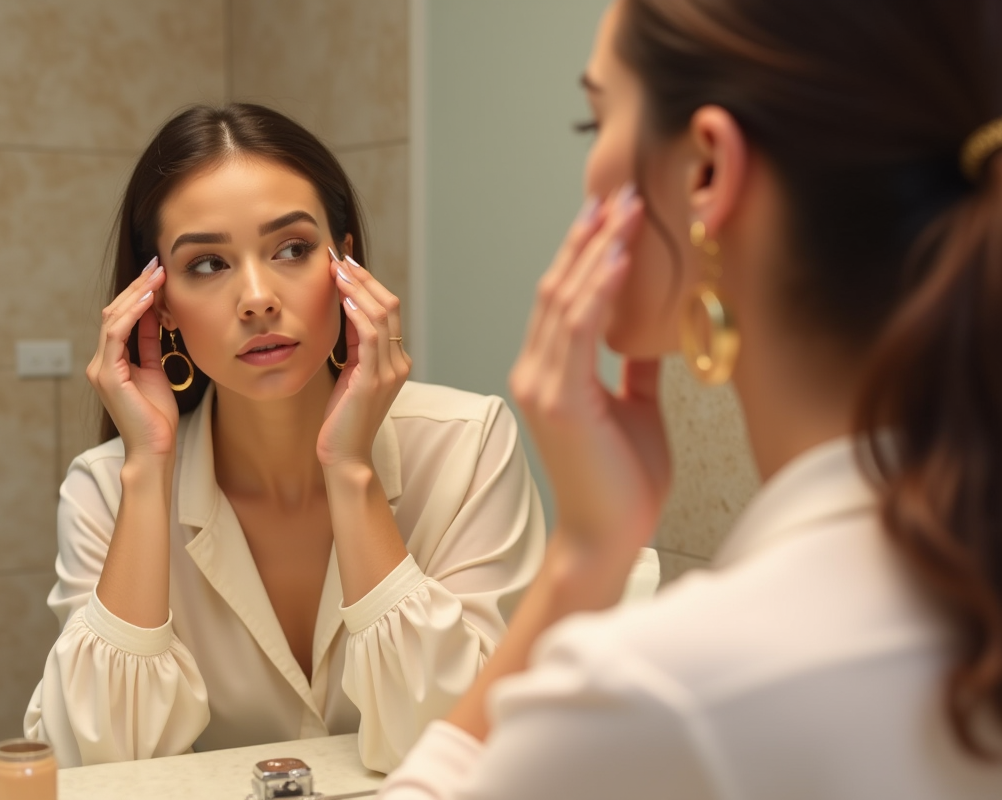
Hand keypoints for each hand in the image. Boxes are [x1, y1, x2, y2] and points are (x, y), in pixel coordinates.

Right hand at [85, 258, 179, 457]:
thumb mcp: (156, 370)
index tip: (156, 275)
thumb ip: (150, 345)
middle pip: (113, 313)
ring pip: (113, 319)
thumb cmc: (157, 416)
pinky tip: (149, 299)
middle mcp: (100, 362)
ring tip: (156, 276)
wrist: (155, 448)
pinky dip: (132, 314)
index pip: (120, 318)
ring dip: (136, 295)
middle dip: (136, 287)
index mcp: (110, 361)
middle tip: (157, 266)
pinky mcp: (107, 375)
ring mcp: (100, 368)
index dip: (137, 294)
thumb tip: (155, 316)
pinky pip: (117, 335)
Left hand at [316, 249, 411, 467]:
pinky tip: (346, 300)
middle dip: (363, 279)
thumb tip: (348, 309)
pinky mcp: (374, 381)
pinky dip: (360, 315)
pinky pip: (371, 339)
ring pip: (382, 317)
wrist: (345, 455)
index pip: (388, 310)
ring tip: (337, 272)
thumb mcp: (351, 372)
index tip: (344, 264)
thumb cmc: (343, 417)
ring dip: (358, 290)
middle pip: (390, 306)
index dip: (367, 284)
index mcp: (396, 360)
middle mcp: (399, 363)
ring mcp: (390, 372)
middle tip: (339, 259)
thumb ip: (355, 345)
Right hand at [509, 185, 669, 573]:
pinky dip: (597, 290)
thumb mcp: (634, 409)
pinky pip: (577, 331)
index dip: (585, 253)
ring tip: (626, 210)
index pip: (563, 298)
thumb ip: (632, 369)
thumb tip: (649, 333)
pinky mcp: (558, 400)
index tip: (613, 214)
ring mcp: (541, 384)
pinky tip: (619, 258)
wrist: (609, 536)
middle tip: (622, 192)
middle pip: (558, 288)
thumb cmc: (623, 481)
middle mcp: (535, 372)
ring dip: (596, 251)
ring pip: (564, 300)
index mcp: (549, 373)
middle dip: (591, 238)